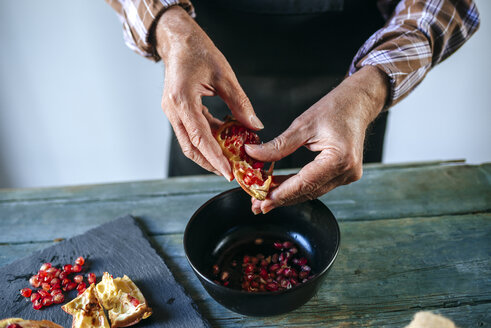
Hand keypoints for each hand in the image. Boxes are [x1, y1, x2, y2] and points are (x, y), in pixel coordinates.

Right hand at [154, 6, 263, 179]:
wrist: (178, 40)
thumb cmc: (199, 52)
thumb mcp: (224, 76)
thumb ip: (240, 103)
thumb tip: (255, 126)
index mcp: (182, 101)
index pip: (199, 138)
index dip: (214, 158)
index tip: (228, 172)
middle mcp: (173, 110)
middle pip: (190, 147)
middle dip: (210, 163)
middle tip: (230, 172)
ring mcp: (172, 111)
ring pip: (190, 141)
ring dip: (208, 152)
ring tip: (229, 159)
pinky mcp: (176, 110)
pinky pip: (191, 130)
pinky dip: (207, 138)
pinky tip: (223, 139)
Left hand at [245, 66, 388, 213]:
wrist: (358, 103)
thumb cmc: (335, 108)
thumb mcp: (302, 125)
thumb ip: (278, 145)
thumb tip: (252, 154)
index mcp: (339, 159)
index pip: (304, 183)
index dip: (280, 194)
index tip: (261, 201)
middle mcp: (347, 172)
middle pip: (308, 192)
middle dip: (281, 199)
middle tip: (256, 204)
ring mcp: (348, 175)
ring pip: (312, 192)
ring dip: (288, 195)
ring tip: (264, 196)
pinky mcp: (345, 175)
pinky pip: (318, 185)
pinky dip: (299, 187)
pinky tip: (281, 187)